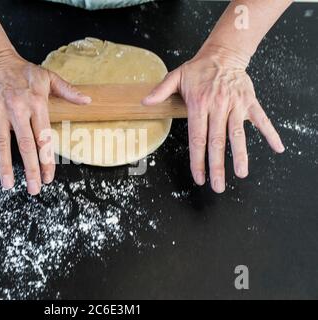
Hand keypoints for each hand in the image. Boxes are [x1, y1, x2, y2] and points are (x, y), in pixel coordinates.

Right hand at [0, 51, 90, 194]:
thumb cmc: (23, 71)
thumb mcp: (48, 77)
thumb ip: (68, 91)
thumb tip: (87, 101)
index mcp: (36, 103)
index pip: (43, 137)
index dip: (46, 160)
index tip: (48, 178)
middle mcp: (17, 108)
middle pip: (24, 144)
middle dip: (30, 169)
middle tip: (34, 189)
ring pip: (0, 142)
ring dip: (4, 165)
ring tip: (8, 184)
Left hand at [143, 45, 284, 192]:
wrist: (224, 53)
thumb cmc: (198, 69)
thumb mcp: (176, 76)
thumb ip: (161, 91)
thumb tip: (144, 102)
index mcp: (199, 104)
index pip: (197, 138)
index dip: (198, 160)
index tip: (198, 177)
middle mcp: (218, 106)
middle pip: (217, 141)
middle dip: (217, 165)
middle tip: (218, 185)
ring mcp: (236, 105)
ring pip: (238, 134)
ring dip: (240, 154)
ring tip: (241, 173)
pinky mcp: (250, 102)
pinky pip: (262, 119)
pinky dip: (270, 133)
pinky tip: (277, 148)